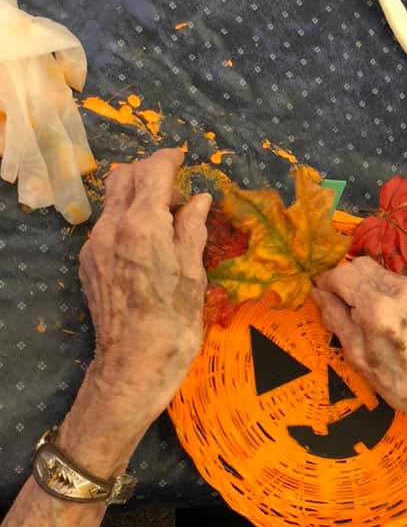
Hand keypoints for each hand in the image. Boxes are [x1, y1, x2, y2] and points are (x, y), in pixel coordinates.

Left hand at [78, 148, 210, 424]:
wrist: (134, 367)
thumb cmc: (174, 327)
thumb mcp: (194, 276)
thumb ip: (192, 230)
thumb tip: (198, 201)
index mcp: (143, 227)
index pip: (153, 172)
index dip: (170, 159)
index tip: (184, 159)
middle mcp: (112, 228)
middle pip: (124, 177)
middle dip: (150, 174)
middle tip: (176, 193)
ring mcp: (95, 246)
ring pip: (112, 200)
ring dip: (137, 198)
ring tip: (164, 222)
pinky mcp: (89, 264)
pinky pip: (106, 226)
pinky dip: (126, 221)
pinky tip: (146, 246)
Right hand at [313, 257, 406, 431]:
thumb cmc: (396, 379)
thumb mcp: (357, 355)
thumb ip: (336, 318)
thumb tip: (317, 292)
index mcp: (381, 311)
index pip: (343, 275)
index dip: (327, 281)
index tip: (322, 292)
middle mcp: (404, 291)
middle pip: (361, 266)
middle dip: (347, 281)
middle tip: (344, 305)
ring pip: (379, 271)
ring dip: (368, 287)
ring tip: (372, 315)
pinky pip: (398, 279)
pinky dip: (389, 292)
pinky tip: (394, 315)